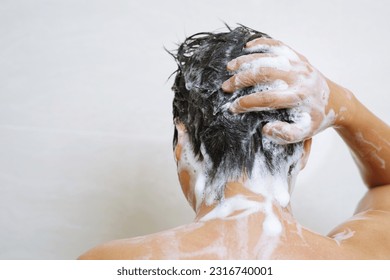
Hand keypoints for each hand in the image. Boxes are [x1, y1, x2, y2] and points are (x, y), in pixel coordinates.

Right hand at [222, 38, 336, 143]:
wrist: (336, 101)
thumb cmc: (316, 119)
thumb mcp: (304, 132)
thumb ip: (285, 134)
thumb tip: (265, 128)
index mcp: (298, 97)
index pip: (266, 98)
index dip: (246, 103)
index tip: (233, 107)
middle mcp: (298, 78)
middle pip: (264, 74)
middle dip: (241, 80)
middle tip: (226, 87)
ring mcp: (298, 64)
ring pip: (268, 57)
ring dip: (246, 60)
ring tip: (229, 68)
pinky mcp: (298, 57)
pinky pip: (278, 45)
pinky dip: (262, 44)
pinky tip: (247, 47)